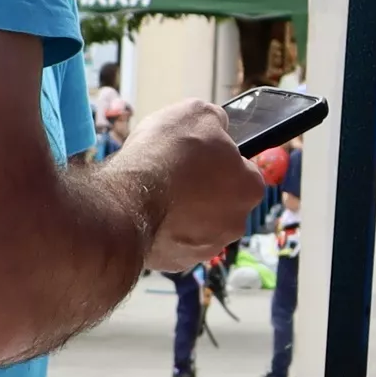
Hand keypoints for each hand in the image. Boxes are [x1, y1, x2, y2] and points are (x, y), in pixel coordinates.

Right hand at [117, 100, 269, 273]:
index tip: (198, 154)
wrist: (125, 200)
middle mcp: (235, 224)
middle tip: (175, 173)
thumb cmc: (167, 154)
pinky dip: (164, 229)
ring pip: (198, 224)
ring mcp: (206, 248)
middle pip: (222, 200)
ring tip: (156, 193)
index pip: (243, 170)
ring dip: (183, 211)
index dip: (220, 158)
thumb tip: (218, 126)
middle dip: (203, 188)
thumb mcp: (196, 113)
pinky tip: (146, 213)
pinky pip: (174, 241)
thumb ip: (215, 120)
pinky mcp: (177, 263)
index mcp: (250, 188)